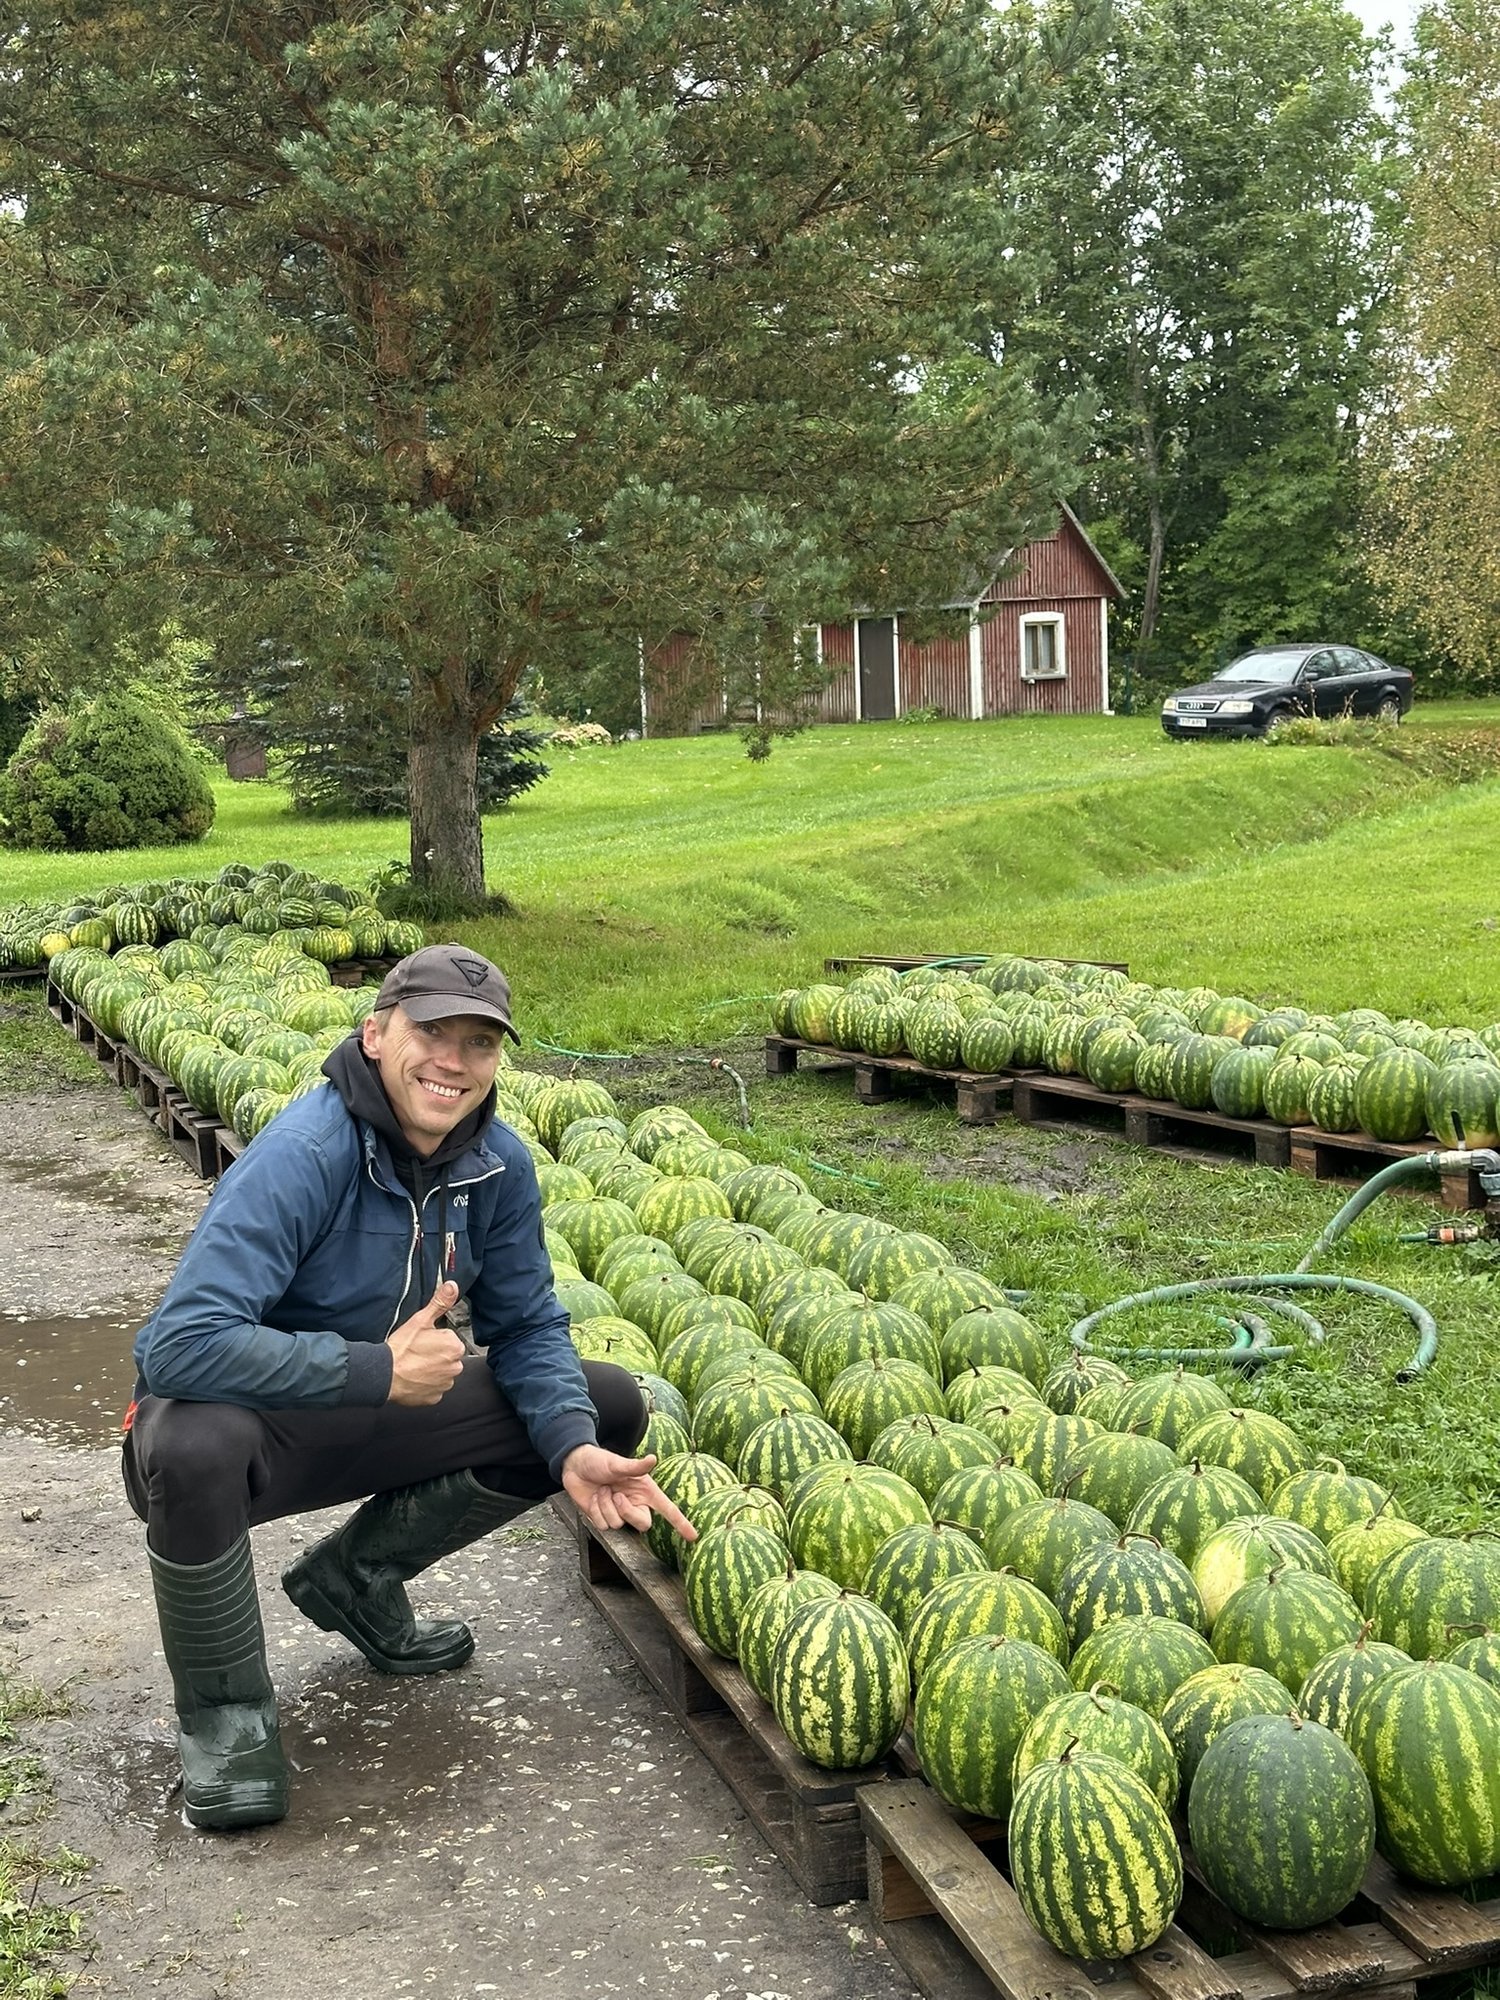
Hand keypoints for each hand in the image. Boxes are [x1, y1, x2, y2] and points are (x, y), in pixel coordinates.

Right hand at [386, 1280, 465, 1405]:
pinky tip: (413, 1378)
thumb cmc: (401, 1347)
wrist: (384, 1374)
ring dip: (431, 1370)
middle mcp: (455, 1367)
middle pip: (447, 1357)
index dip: (434, 1340)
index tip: (420, 1341)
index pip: (449, 1340)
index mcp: (455, 1346)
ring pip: (441, 1373)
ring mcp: (445, 1384)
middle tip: (416, 1354)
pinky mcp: (435, 1398)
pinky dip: (425, 1385)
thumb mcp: (420, 1320)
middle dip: (435, 1355)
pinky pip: (433, 1389)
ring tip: (413, 1366)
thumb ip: (439, 1303)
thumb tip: (452, 1286)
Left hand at [561, 1444, 697, 1539]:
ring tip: (602, 1490)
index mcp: (645, 1490)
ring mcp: (619, 1512)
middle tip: (616, 1495)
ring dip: (606, 1506)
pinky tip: (593, 1498)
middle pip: (643, 1523)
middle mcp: (635, 1503)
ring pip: (618, 1524)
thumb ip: (634, 1466)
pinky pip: (603, 1525)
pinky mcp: (603, 1518)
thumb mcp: (616, 1462)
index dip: (681, 1523)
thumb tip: (652, 1459)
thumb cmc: (599, 1460)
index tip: (693, 1537)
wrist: (575, 1466)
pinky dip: (596, 1511)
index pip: (667, 1510)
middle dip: (628, 1511)